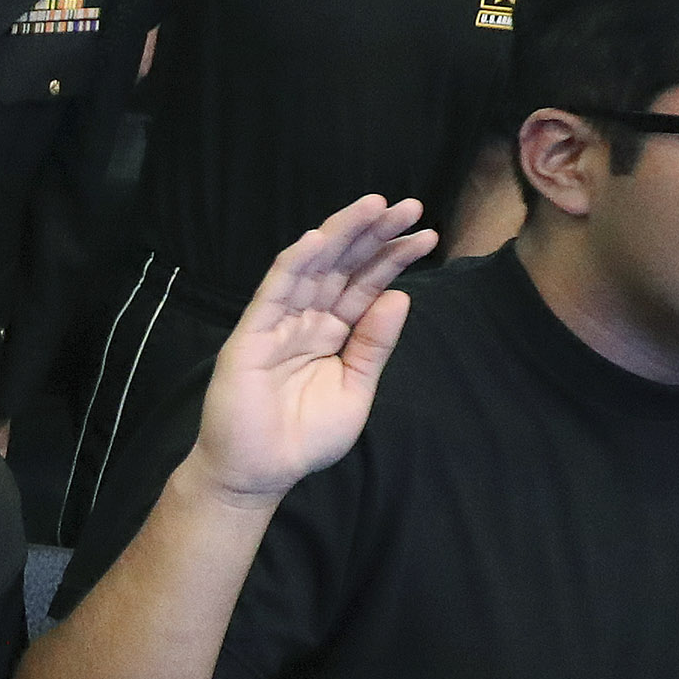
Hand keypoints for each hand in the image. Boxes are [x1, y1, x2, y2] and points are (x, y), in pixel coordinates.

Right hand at [191, 195, 432, 501]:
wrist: (261, 472)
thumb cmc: (304, 438)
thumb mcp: (355, 390)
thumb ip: (373, 345)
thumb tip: (399, 296)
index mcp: (334, 333)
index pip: (366, 286)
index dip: (393, 258)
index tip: (426, 235)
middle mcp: (307, 320)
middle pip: (344, 267)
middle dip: (375, 234)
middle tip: (410, 206)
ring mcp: (278, 323)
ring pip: (313, 267)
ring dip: (342, 235)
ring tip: (376, 207)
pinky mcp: (252, 334)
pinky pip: (275, 290)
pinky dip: (296, 263)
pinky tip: (320, 238)